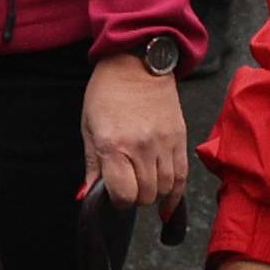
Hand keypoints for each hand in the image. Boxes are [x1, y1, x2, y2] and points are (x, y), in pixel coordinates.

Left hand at [80, 51, 189, 214]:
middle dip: (134, 197)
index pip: (123, 194)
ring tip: (143, 184)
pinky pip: (182, 177)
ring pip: (165, 189)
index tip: (113, 194)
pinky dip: (175, 195)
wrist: (136, 64)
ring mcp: (164, 144)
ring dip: (153, 194)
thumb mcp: (88, 127)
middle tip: (127, 185)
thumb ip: (92, 165)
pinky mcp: (180, 139)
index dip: (117, 201)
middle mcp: (141, 147)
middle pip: (145, 195)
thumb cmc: (106, 93)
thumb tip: (87, 196)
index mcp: (113, 144)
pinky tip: (166, 205)